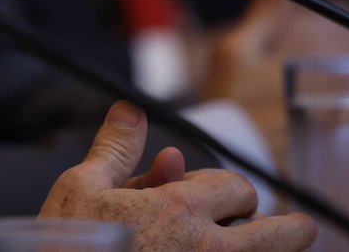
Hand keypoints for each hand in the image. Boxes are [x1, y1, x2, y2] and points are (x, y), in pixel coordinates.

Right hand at [39, 100, 315, 250]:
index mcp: (181, 209)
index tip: (218, 201)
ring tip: (273, 245)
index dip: (226, 190)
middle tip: (282, 230)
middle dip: (279, 227)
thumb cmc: (65, 248)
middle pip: (282, 233)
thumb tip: (130, 109)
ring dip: (273, 250)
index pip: (238, 188)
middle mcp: (210, 250)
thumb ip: (116, 148)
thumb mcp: (80, 189)